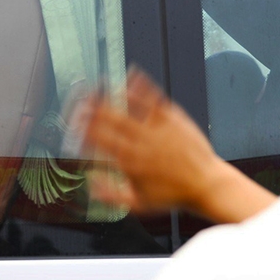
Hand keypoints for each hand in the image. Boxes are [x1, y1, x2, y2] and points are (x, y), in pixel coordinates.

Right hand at [75, 68, 274, 223]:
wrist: (207, 185)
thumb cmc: (173, 195)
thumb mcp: (139, 204)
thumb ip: (111, 195)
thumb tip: (90, 184)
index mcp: (130, 163)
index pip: (99, 141)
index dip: (82, 130)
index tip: (73, 124)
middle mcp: (142, 143)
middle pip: (110, 121)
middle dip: (90, 109)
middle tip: (77, 101)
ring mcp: (158, 129)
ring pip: (128, 108)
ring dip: (110, 95)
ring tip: (96, 86)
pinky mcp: (173, 119)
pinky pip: (154, 100)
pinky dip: (141, 87)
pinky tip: (131, 75)